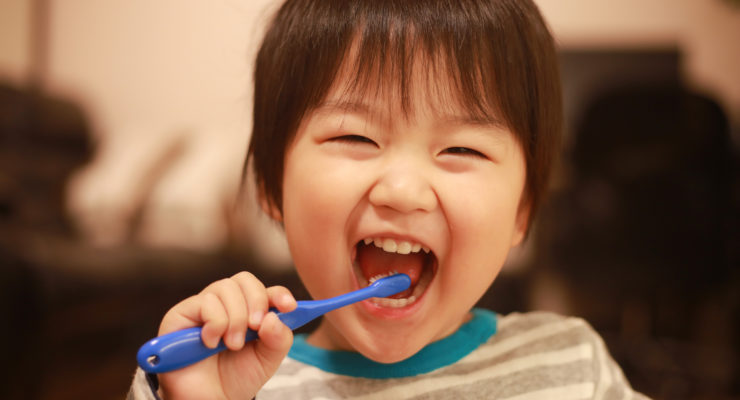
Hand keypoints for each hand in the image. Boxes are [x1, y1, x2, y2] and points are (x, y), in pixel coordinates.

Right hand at [156, 272, 296, 399]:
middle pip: (244, 280)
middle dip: (256, 301)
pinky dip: (215, 323)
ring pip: (225, 288)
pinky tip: (211, 343)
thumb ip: (279, 338)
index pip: (265, 290)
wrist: (208, 399)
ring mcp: (203, 307)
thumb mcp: (267, 360)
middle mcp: (225, 304)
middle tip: (256, 328)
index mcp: (249, 311)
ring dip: (235, 318)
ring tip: (232, 345)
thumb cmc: (236, 377)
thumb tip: (274, 317)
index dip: (279, 294)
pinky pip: (205, 302)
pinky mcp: (181, 313)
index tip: (289, 307)